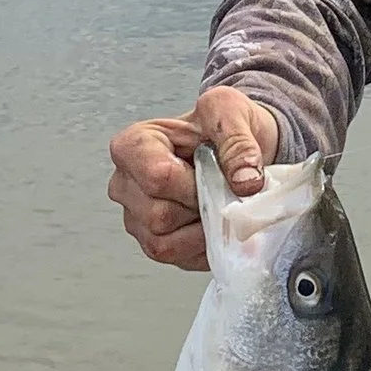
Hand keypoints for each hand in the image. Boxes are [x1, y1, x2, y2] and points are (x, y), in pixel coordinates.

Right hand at [107, 88, 280, 269]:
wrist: (236, 149)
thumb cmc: (223, 127)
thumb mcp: (231, 112)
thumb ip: (238, 141)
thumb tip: (245, 182)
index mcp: (133, 145)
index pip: (157, 177)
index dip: (194, 183)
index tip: (214, 172)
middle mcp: (125, 184)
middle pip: (159, 215)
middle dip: (200, 207)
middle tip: (220, 188)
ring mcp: (136, 217)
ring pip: (164, 242)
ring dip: (201, 229)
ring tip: (216, 203)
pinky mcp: (154, 243)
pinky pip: (175, 258)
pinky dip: (202, 245)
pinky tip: (213, 222)